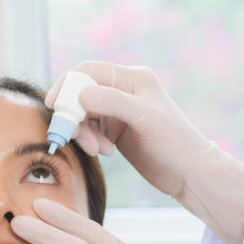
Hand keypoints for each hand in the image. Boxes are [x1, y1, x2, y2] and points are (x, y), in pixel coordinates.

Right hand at [48, 61, 243, 243]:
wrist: (188, 173)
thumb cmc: (175, 143)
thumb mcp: (145, 119)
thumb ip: (114, 103)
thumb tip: (81, 94)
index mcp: (133, 78)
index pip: (91, 71)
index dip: (69, 84)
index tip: (56, 105)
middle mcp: (123, 90)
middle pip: (82, 94)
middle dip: (74, 115)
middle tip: (69, 135)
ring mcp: (118, 111)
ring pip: (84, 115)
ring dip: (83, 133)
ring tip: (98, 150)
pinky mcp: (115, 130)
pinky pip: (90, 130)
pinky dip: (91, 141)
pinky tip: (105, 152)